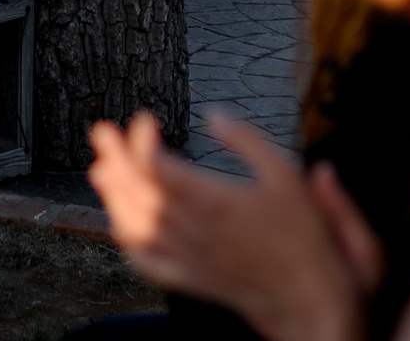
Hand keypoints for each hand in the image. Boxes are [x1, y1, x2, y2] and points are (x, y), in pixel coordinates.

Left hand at [88, 111, 375, 340]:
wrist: (309, 294)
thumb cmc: (301, 233)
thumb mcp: (285, 174)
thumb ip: (246, 140)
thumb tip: (213, 114)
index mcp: (214, 200)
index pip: (159, 166)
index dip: (141, 140)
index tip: (143, 119)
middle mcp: (194, 230)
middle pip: (138, 191)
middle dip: (114, 158)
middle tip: (101, 132)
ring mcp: (188, 257)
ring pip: (135, 226)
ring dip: (112, 195)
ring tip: (101, 169)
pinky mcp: (190, 278)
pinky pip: (147, 262)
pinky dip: (127, 242)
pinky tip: (120, 225)